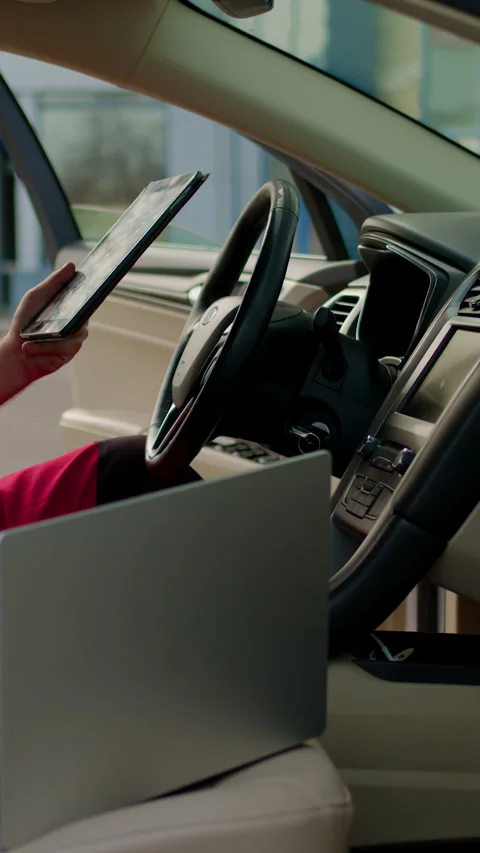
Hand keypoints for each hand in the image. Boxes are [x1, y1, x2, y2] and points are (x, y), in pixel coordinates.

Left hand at [0, 263, 87, 403]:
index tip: (96, 284)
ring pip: (73, 336)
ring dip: (47, 340)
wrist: (15, 352)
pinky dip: (44, 348)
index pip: (86, 299)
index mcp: (70, 307)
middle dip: (74, 316)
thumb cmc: (24, 323)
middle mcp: (76, 323)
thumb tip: (72, 265)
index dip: (93, 292)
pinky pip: (64, 349)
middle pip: (84, 317)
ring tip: (27, 341)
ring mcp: (74, 339)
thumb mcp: (36, 297)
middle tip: (63, 316)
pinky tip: (29, 348)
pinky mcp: (68, 354)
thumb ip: (53, 282)